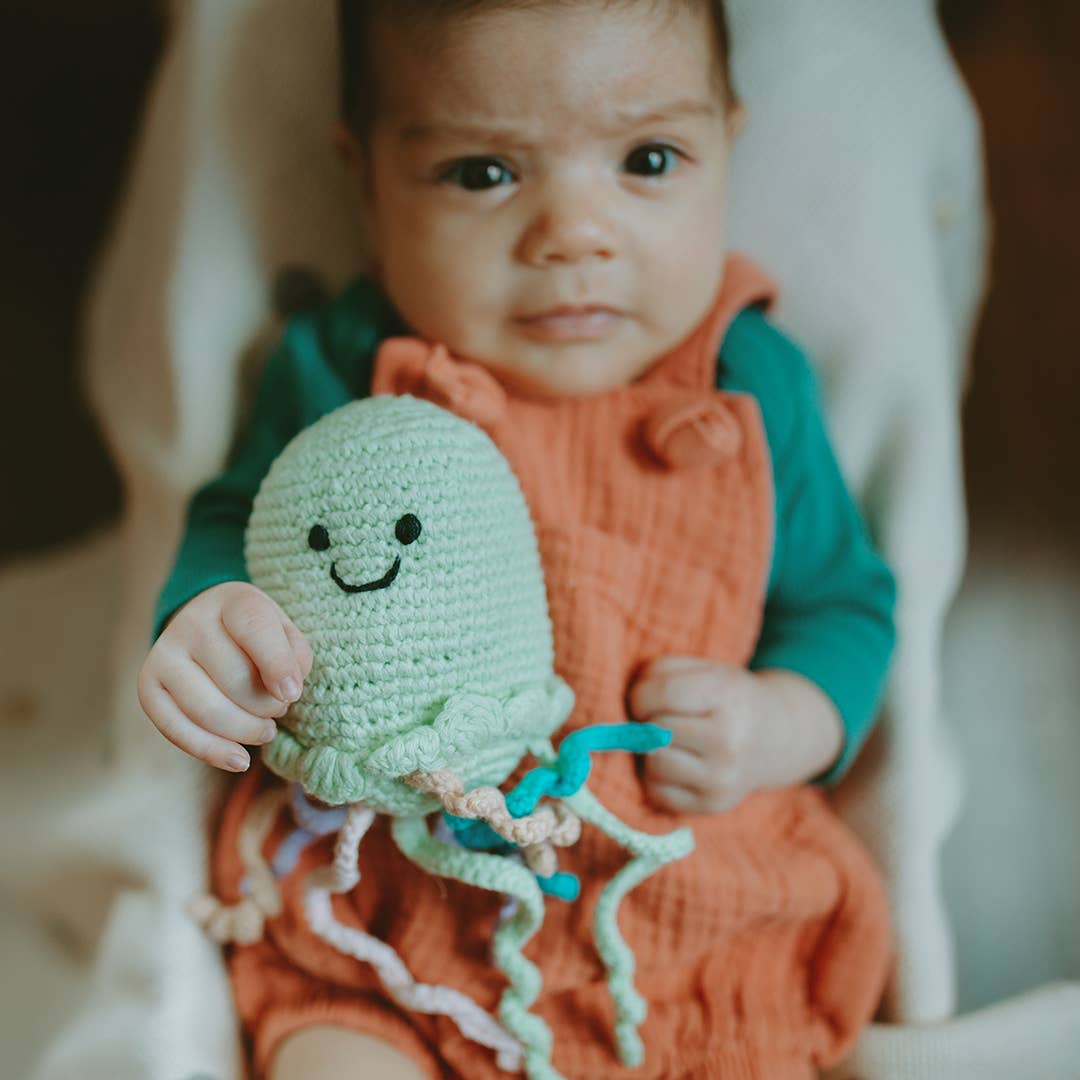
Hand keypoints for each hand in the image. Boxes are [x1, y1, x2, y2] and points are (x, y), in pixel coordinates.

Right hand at [137, 581, 312, 771]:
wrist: (208, 626)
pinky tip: (239, 760)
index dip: (277, 664)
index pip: (254, 627)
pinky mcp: (148, 686)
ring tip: (266, 730)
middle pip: (234, 678)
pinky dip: (211, 751)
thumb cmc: (257, 636)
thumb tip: (286, 690)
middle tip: (280, 708)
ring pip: (207, 710)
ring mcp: (163, 654)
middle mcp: (191, 623)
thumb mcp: (286, 631)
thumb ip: (296, 655)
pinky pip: (176, 730)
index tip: (293, 693)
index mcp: (232, 600)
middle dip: (267, 705)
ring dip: (245, 731)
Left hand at [628, 657, 842, 813]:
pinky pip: (659, 793)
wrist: (776, 737)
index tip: (646, 698)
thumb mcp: (704, 669)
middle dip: (646, 723)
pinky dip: (657, 778)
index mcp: (727, 695)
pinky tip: (676, 764)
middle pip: (655, 731)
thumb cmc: (727, 697)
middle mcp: (729, 741)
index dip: (640, 695)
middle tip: (659, 719)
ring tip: (667, 742)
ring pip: (654, 765)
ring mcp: (723, 778)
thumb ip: (659, 674)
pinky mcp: (713, 805)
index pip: (662, 694)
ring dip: (651, 752)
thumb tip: (623, 708)